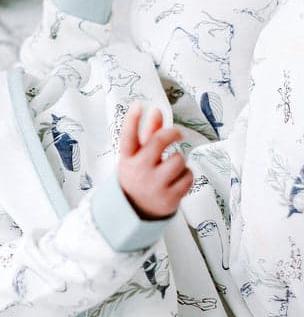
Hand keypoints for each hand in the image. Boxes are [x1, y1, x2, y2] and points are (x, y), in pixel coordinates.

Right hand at [117, 104, 193, 219]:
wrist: (137, 210)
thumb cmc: (139, 176)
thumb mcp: (137, 156)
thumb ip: (148, 134)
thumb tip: (156, 111)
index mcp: (128, 159)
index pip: (128, 137)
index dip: (132, 121)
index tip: (139, 106)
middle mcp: (139, 170)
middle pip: (158, 142)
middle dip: (172, 133)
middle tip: (177, 133)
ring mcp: (154, 185)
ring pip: (178, 159)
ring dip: (179, 161)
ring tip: (172, 168)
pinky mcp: (169, 197)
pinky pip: (188, 176)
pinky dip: (186, 175)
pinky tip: (177, 179)